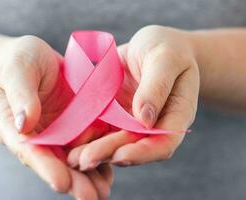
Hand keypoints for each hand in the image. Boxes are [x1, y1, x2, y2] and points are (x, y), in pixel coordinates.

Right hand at [0, 35, 112, 198]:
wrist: (39, 58)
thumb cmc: (21, 60)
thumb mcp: (17, 68)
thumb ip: (21, 93)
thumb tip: (25, 123)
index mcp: (16, 127)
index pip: (31, 151)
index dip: (46, 168)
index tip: (61, 183)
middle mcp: (40, 137)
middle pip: (56, 163)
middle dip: (74, 181)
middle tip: (90, 197)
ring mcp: (61, 135)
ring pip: (76, 160)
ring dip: (90, 177)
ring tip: (103, 192)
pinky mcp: (80, 128)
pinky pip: (92, 146)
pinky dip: (102, 160)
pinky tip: (113, 173)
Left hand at [68, 25, 198, 169]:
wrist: (156, 44)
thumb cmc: (169, 48)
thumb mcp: (166, 59)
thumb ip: (157, 86)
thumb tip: (144, 119)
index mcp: (178, 115)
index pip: (164, 142)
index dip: (143, 153)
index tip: (120, 156)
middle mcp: (157, 126)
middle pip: (135, 148)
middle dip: (110, 155)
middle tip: (84, 161)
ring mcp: (135, 124)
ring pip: (116, 144)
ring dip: (95, 152)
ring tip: (72, 159)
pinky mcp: (117, 117)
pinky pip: (102, 130)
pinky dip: (87, 136)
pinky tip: (67, 141)